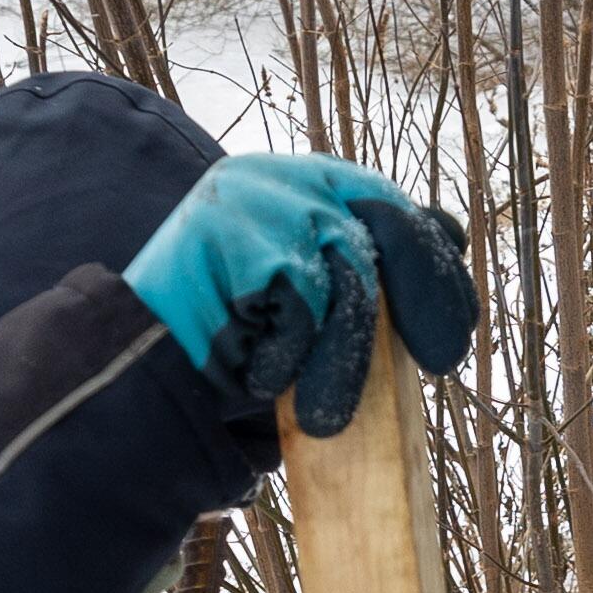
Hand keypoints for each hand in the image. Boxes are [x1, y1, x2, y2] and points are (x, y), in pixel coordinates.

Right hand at [123, 155, 476, 438]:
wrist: (138, 358)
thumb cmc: (229, 335)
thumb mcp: (307, 290)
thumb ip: (361, 262)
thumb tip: (449, 238)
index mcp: (304, 181)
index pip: (394, 207)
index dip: (435, 263)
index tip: (454, 327)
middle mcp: (287, 176)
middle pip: (392, 226)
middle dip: (429, 294)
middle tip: (444, 359)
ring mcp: (264, 199)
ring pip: (352, 280)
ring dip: (344, 360)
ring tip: (325, 415)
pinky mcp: (243, 233)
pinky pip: (306, 306)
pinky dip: (291, 355)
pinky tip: (260, 373)